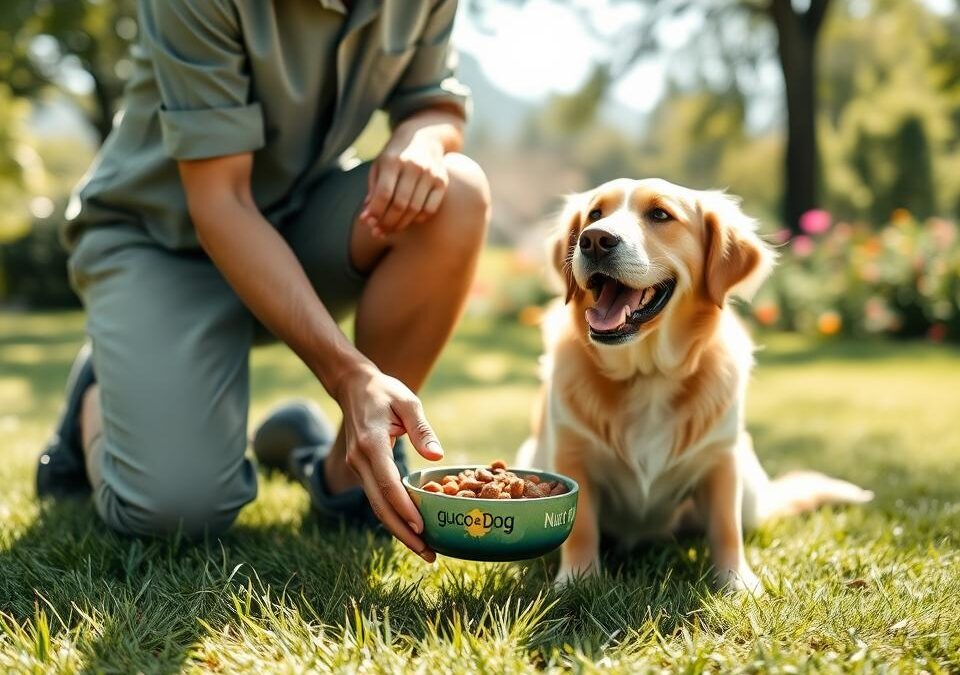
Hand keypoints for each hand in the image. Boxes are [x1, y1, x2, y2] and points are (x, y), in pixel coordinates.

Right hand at [335, 363, 443, 560]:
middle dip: (403, 533)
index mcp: (372, 444)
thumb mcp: (408, 402)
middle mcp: (360, 461)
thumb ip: (422, 430)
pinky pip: (377, 498)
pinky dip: (393, 515)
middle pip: (380, 506)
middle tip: (428, 554)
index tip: (422, 529)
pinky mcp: (361, 470)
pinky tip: (411, 529)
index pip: (388, 484)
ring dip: (398, 530)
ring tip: (424, 549)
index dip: (405, 509)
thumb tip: (437, 458)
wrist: (353, 387)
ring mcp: (357, 467)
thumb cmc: (385, 392)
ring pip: (377, 506)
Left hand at [359, 127, 448, 237]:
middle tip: (379, 232)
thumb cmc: (395, 156)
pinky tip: (409, 220)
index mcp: (393, 161)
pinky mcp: (442, 181)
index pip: (384, 193)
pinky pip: (430, 209)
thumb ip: (373, 191)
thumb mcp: (379, 166)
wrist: (424, 137)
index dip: (376, 212)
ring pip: (415, 210)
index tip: (369, 223)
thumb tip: (367, 218)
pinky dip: (418, 219)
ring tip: (390, 229)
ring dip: (401, 225)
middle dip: (387, 222)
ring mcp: (430, 174)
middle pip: (400, 204)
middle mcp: (413, 166)